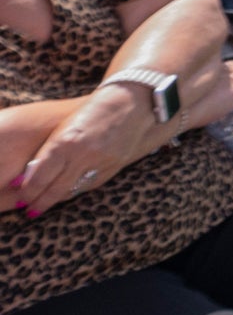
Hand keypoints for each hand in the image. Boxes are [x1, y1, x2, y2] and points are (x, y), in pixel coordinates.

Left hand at [16, 80, 159, 216]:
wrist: (131, 103)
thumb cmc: (91, 111)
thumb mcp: (64, 128)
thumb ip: (49, 151)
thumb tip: (30, 176)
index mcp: (65, 143)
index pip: (39, 177)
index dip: (28, 191)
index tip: (20, 198)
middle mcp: (82, 155)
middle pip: (55, 188)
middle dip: (39, 202)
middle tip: (29, 211)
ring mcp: (100, 163)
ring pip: (72, 190)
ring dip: (56, 200)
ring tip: (43, 206)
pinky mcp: (114, 167)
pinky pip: (90, 185)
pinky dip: (75, 191)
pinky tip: (66, 193)